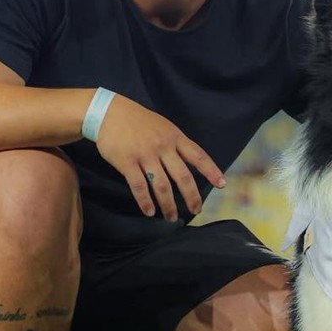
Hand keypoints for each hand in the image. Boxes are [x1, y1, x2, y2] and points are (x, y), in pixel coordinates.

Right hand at [94, 95, 224, 220]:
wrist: (109, 112)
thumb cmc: (138, 121)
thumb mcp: (163, 126)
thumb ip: (175, 144)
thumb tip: (188, 164)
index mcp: (175, 137)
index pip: (198, 156)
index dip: (211, 171)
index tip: (222, 184)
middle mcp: (163, 147)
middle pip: (183, 176)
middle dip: (191, 196)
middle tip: (196, 211)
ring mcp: (145, 155)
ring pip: (162, 185)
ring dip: (168, 205)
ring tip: (171, 217)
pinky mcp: (127, 162)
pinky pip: (139, 186)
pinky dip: (145, 201)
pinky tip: (149, 211)